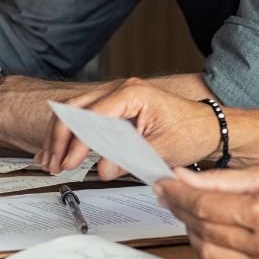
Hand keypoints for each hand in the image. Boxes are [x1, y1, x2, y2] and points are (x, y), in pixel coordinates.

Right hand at [39, 80, 222, 178]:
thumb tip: (102, 169)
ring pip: (74, 111)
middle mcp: (121, 89)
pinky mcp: (115, 108)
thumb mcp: (161, 149)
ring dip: (60, 136)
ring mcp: (116, 96)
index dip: (76, 142)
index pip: (92, 116)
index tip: (69, 163)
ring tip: (51, 160)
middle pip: (74, 108)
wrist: (208, 127)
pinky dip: (70, 133)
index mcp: (132, 93)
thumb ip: (129, 158)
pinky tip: (58, 149)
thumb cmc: (192, 131)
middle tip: (54, 163)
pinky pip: (84, 116)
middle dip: (59, 138)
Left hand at [155, 165, 258, 258]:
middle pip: (201, 229)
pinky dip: (209, 247)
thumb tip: (186, 175)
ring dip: (190, 230)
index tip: (163, 184)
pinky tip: (206, 230)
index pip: (205, 205)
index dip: (177, 194)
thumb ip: (224, 178)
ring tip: (185, 209)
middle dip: (178, 209)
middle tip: (168, 193)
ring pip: (207, 251)